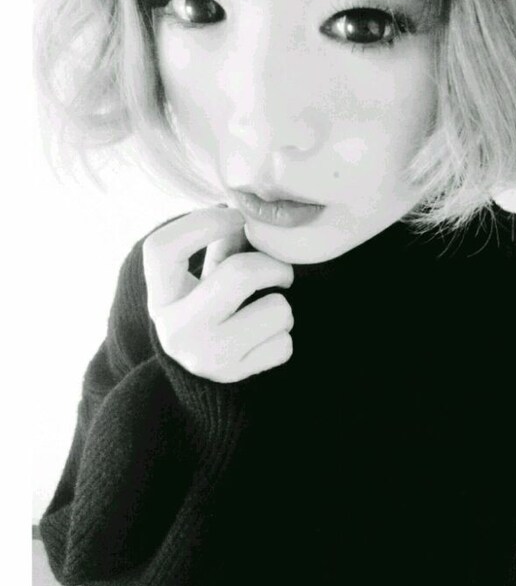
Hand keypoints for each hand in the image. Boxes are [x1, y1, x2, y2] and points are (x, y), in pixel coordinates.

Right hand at [143, 207, 294, 382]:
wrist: (198, 372)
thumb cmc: (206, 309)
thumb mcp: (202, 277)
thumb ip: (222, 243)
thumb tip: (251, 210)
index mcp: (162, 296)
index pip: (163, 248)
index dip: (204, 222)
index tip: (237, 217)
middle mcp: (178, 329)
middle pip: (239, 275)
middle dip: (272, 265)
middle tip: (279, 271)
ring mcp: (207, 356)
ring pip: (276, 310)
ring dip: (282, 305)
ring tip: (267, 311)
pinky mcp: (236, 375)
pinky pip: (284, 343)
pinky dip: (283, 335)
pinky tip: (265, 337)